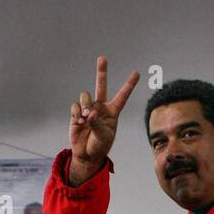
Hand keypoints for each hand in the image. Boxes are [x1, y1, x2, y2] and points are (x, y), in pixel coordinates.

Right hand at [68, 56, 140, 185]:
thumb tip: (89, 113)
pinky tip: (79, 122)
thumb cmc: (100, 146)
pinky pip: (76, 106)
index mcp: (112, 112)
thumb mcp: (104, 136)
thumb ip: (97, 123)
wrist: (86, 154)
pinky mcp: (77, 113)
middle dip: (101, 71)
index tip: (137, 72)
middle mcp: (101, 107)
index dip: (129, 84)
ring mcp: (88, 109)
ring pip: (86, 96)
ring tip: (86, 118)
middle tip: (102, 58)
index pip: (122, 96)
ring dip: (85, 104)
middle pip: (101, 85)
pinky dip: (77, 114)